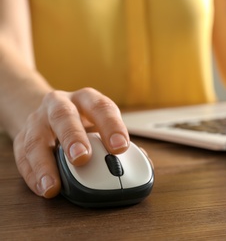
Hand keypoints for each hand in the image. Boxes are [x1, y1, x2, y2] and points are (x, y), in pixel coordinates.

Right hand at [13, 88, 129, 197]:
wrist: (50, 113)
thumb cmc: (84, 121)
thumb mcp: (102, 124)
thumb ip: (118, 142)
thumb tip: (141, 163)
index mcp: (87, 100)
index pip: (101, 107)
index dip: (111, 126)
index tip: (120, 147)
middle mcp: (60, 104)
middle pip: (64, 116)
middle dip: (73, 137)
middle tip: (82, 158)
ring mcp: (38, 120)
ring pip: (37, 138)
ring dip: (45, 163)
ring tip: (54, 185)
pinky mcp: (22, 136)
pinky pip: (23, 156)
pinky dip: (33, 174)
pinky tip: (43, 187)